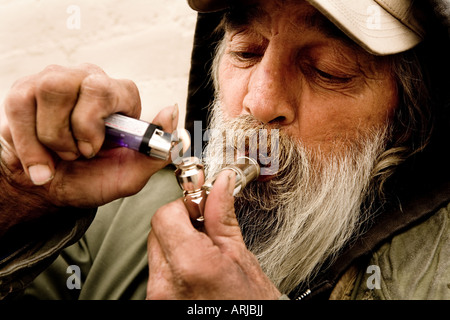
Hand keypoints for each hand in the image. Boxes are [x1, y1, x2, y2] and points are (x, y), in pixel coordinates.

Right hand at [0, 64, 176, 207]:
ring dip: (53, 136)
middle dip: (80, 130)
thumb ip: (157, 149)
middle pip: (90, 84)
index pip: (122, 90)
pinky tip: (39, 159)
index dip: (104, 123)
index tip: (95, 150)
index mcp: (119, 98)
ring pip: (53, 91)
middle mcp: (90, 81)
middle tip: (78, 153)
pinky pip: (21, 105)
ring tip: (60, 153)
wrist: (51, 189)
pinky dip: (29, 143)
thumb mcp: (130, 173)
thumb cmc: (90, 178)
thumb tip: (172, 112)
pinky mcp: (24, 91)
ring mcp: (57, 81)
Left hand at [147, 170, 281, 299]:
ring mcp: (158, 295)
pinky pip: (157, 268)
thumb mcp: (241, 256)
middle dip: (180, 222)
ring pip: (155, 247)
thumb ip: (222, 216)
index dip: (185, 206)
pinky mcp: (156, 301)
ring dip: (176, 241)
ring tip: (203, 251)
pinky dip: (173, 260)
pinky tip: (195, 266)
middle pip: (157, 229)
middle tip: (205, 228)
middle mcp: (166, 283)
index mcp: (191, 265)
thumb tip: (220, 185)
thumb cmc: (251, 305)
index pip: (165, 215)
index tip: (201, 208)